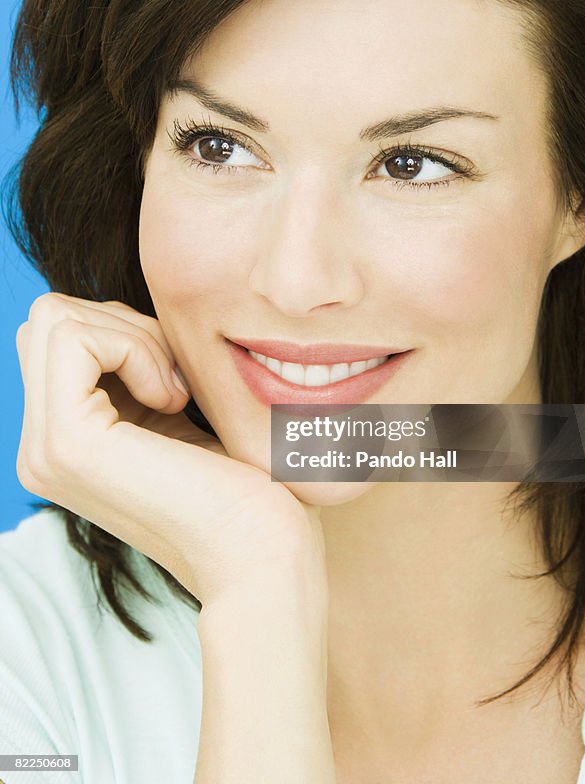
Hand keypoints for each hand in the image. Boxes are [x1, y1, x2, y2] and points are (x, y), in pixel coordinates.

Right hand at [15, 293, 326, 606]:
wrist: (265, 554)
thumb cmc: (246, 485)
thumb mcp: (175, 411)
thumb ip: (139, 369)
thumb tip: (127, 312)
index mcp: (61, 443)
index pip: (59, 335)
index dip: (125, 330)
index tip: (180, 377)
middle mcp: (39, 450)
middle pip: (49, 320)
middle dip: (125, 325)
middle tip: (178, 380)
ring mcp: (44, 450)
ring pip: (55, 320)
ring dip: (134, 336)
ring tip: (177, 393)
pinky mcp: (66, 443)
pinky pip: (73, 338)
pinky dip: (134, 347)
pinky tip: (173, 399)